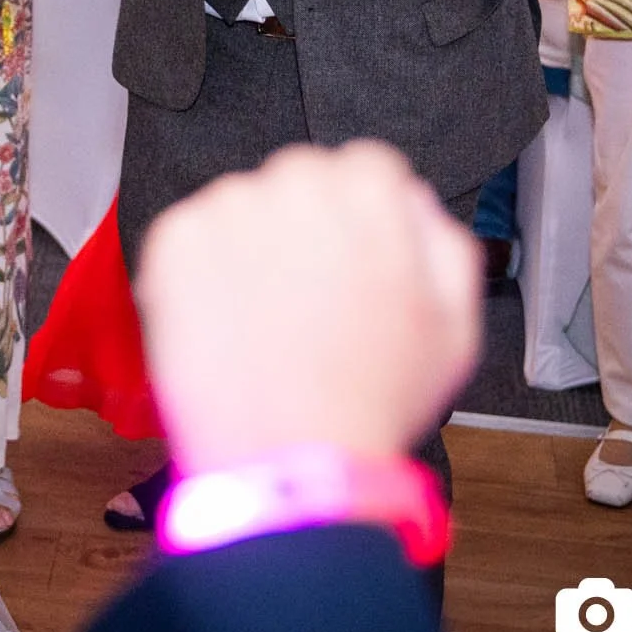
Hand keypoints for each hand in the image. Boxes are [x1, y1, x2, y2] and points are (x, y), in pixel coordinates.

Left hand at [136, 140, 480, 469]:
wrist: (291, 461)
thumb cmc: (371, 402)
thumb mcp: (456, 325)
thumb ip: (443, 243)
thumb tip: (412, 205)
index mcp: (370, 193)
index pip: (364, 170)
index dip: (361, 223)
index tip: (349, 264)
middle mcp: (298, 183)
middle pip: (300, 181)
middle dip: (305, 228)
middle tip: (306, 299)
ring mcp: (230, 208)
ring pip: (242, 208)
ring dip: (251, 249)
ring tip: (266, 324)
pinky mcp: (175, 241)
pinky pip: (189, 238)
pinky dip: (200, 274)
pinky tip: (227, 325)